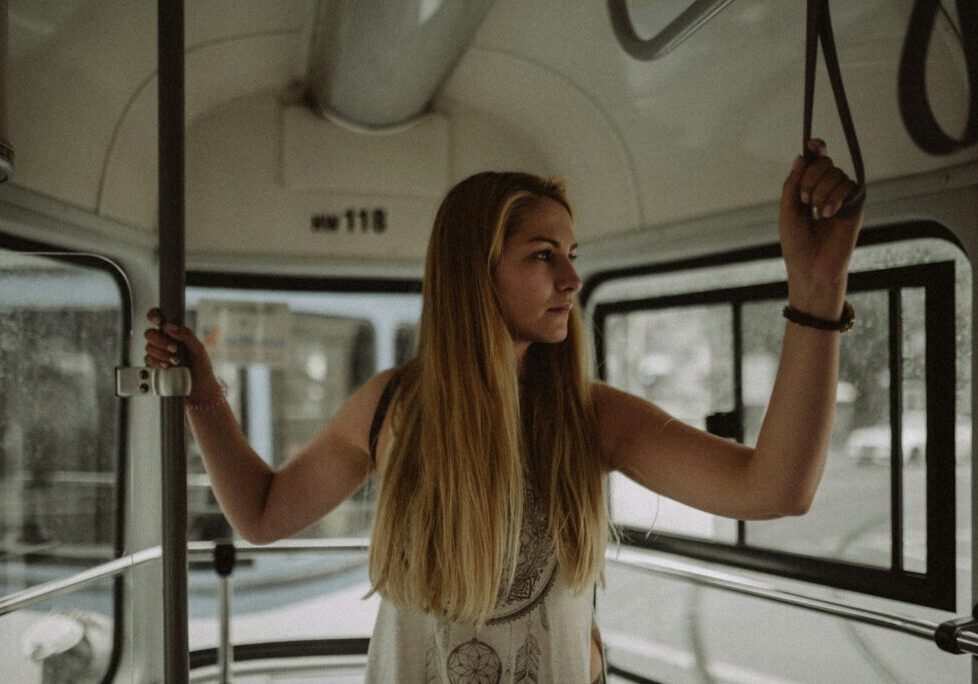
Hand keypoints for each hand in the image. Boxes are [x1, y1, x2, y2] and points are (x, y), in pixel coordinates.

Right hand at [144, 308, 221, 401]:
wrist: (199, 386)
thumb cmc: (201, 366)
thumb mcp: (198, 348)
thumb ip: (186, 335)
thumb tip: (170, 327)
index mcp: (175, 332)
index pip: (158, 317)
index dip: (154, 315)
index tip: (158, 321)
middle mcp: (164, 340)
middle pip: (150, 333)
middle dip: (161, 341)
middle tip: (174, 349)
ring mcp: (158, 353)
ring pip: (148, 347)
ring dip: (162, 354)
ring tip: (176, 361)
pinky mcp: (155, 365)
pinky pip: (148, 360)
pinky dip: (158, 363)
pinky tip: (168, 366)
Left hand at [779, 139, 862, 318]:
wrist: (811, 267)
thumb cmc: (796, 244)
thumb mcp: (787, 211)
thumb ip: (792, 184)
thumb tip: (801, 157)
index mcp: (810, 190)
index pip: (816, 162)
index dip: (816, 149)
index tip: (814, 143)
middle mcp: (827, 190)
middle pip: (824, 163)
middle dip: (810, 178)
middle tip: (804, 201)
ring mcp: (842, 197)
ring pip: (835, 173)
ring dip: (820, 191)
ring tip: (817, 214)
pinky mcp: (855, 206)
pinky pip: (848, 185)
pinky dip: (834, 197)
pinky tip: (827, 214)